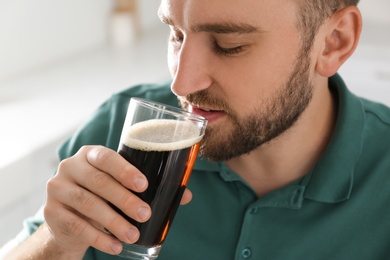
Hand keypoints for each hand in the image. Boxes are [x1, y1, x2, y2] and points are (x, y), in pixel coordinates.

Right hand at [44, 145, 191, 256]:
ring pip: (88, 205)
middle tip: (145, 214)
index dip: (124, 170)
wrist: (68, 218)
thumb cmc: (102, 195)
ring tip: (134, 235)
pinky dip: (100, 238)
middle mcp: (70, 167)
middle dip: (125, 200)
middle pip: (98, 182)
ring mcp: (57, 189)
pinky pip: (77, 226)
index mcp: (89, 154)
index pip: (106, 156)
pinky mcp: (51, 213)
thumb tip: (187, 195)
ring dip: (115, 222)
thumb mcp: (120, 186)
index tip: (144, 185)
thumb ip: (148, 188)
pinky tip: (117, 246)